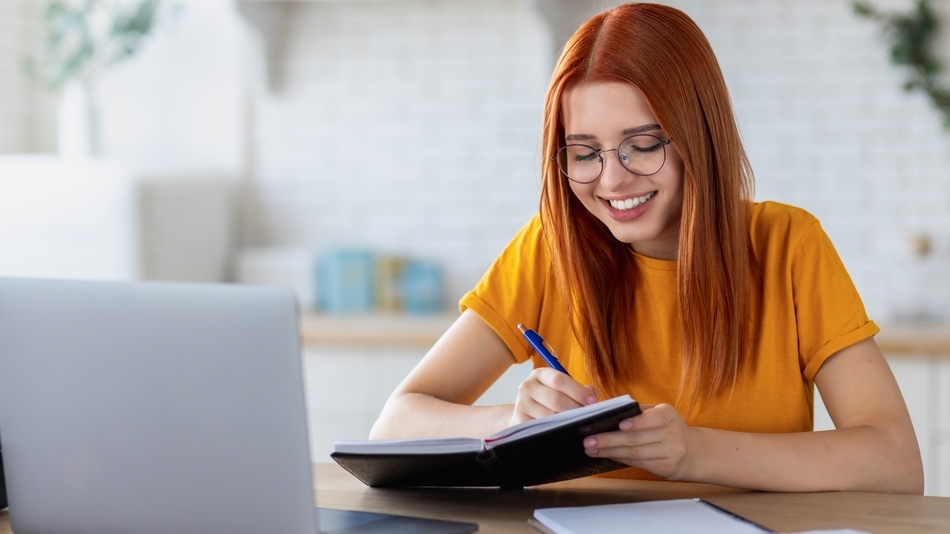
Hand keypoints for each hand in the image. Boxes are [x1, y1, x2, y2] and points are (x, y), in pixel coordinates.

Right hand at [509, 368, 596, 425]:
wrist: (525, 414)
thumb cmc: (549, 400)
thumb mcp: (562, 389)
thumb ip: (579, 390)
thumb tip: (592, 396)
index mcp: (540, 374)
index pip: (559, 380)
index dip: (578, 391)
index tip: (593, 401)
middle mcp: (527, 387)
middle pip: (555, 399)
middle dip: (576, 409)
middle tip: (589, 417)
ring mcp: (521, 404)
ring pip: (550, 416)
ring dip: (567, 422)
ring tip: (579, 425)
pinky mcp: (519, 421)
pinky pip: (541, 428)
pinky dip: (555, 431)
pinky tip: (565, 433)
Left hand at [582, 403, 697, 479]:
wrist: (694, 452)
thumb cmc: (668, 428)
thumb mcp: (660, 415)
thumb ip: (638, 413)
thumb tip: (607, 413)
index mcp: (668, 415)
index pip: (652, 418)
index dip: (636, 422)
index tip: (619, 424)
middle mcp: (672, 434)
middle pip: (637, 438)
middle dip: (609, 440)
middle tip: (589, 440)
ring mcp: (671, 453)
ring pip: (635, 453)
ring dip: (610, 452)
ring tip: (592, 449)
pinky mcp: (666, 469)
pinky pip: (638, 463)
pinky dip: (620, 459)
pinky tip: (606, 456)